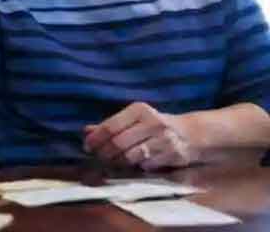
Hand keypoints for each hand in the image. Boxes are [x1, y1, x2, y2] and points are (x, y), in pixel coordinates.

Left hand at [83, 102, 198, 170]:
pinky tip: (134, 164)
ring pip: (130, 156)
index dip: (96, 139)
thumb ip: (110, 125)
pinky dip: (137, 167)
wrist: (191, 134)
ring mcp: (163, 139)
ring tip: (112, 162)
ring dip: (118, 162)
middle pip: (118, 143)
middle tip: (98, 158)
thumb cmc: (154, 126)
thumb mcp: (133, 120)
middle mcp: (152, 122)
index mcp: (139, 110)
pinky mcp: (172, 155)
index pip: (110, 126)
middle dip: (104, 153)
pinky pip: (146, 165)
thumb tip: (86, 131)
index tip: (87, 147)